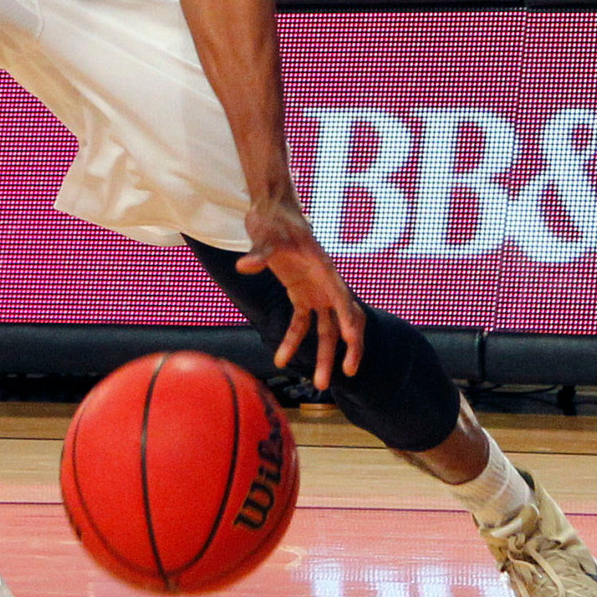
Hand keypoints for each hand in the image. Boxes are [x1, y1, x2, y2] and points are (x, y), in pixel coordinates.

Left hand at [234, 194, 366, 390]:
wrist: (271, 211)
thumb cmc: (274, 221)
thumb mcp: (265, 236)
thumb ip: (259, 254)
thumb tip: (243, 266)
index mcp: (325, 269)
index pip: (343, 298)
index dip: (350, 320)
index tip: (353, 341)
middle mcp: (326, 284)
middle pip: (343, 321)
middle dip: (346, 348)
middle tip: (345, 375)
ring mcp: (316, 291)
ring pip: (326, 329)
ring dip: (324, 355)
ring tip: (320, 385)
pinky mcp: (301, 295)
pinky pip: (301, 323)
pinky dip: (293, 341)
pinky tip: (281, 359)